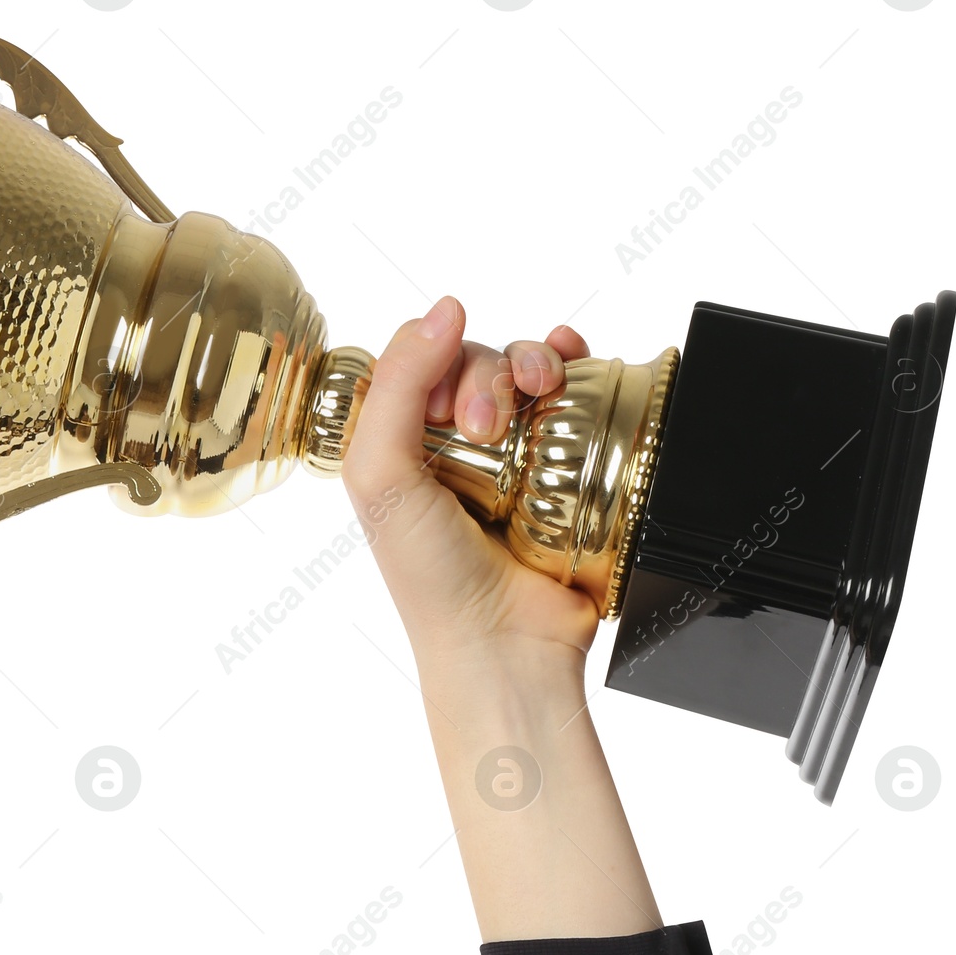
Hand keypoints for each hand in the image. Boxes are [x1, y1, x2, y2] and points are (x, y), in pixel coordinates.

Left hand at [342, 296, 660, 940]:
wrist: (506, 646)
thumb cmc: (430, 577)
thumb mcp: (379, 476)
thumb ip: (395, 387)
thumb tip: (442, 308)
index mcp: (402, 444)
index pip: (418, 362)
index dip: (434, 362)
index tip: (445, 408)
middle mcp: (456, 445)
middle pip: (475, 361)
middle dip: (486, 374)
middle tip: (488, 424)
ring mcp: (516, 455)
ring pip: (527, 371)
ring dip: (534, 360)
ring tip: (540, 390)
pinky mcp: (569, 467)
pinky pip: (576, 395)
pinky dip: (576, 364)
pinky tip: (575, 359)